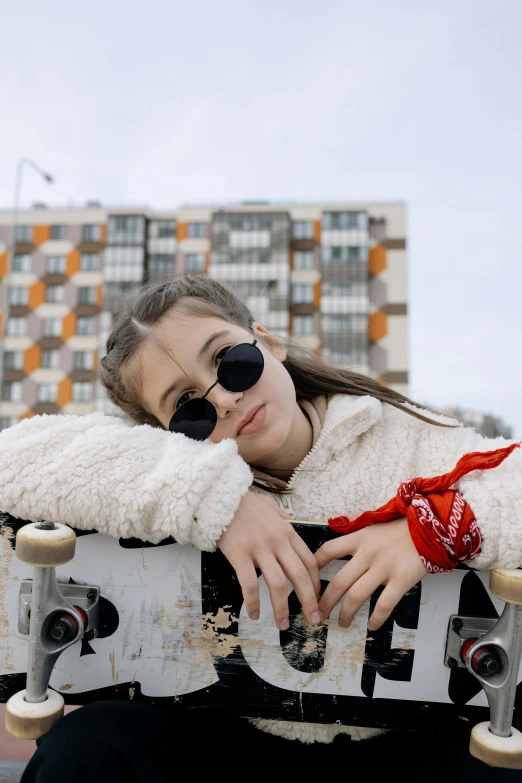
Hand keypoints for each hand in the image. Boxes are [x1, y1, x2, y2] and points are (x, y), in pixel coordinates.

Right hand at [218, 492, 321, 629]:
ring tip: (282, 625)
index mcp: (287, 532)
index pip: (309, 561)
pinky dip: (253, 602)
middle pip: (300, 576)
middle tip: (313, 620)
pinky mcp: (239, 554)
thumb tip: (289, 523)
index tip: (317, 599)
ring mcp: (259, 548)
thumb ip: (282, 517)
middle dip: (309, 601)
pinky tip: (254, 614)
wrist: (219, 495)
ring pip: (278, 584)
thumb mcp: (270, 507)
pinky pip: (249, 584)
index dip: (316, 583)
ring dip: (282, 608)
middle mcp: (277, 541)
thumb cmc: (243, 502)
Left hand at [315, 518, 427, 630]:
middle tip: (319, 612)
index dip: (314, 566)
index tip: (308, 579)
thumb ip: (360, 538)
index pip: (328, 551)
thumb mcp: (376, 526)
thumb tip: (344, 549)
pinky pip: (384, 604)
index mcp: (360, 538)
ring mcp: (384, 567)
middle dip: (325, 600)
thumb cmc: (405, 527)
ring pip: (356, 595)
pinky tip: (372, 625)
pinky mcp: (401, 579)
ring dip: (346, 613)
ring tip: (342, 622)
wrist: (432, 525)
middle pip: (339, 581)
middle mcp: (368, 553)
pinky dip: (376, 618)